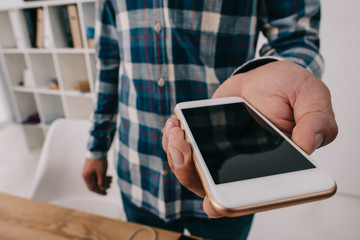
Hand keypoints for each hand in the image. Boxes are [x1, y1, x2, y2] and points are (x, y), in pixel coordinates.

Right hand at [82, 158, 111, 194]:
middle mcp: (86, 175)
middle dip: (103, 185)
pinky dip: (102, 176)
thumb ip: (101, 182)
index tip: (106, 193)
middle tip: (110, 185)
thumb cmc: (99, 161)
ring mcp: (88, 171)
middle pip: (94, 184)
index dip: (99, 191)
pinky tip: (109, 176)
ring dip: (104, 180)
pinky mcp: (91, 168)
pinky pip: (96, 175)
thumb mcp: (101, 173)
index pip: (92, 188)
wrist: (97, 149)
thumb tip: (102, 189)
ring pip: (96, 179)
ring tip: (111, 180)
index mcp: (87, 177)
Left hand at [162, 60, 337, 216]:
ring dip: (178, 157)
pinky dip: (172, 141)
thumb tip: (308, 146)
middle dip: (191, 173)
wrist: (265, 75)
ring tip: (176, 133)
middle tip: (184, 148)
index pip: (250, 196)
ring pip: (194, 171)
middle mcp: (245, 167)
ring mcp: (223, 154)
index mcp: (274, 167)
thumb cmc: (289, 89)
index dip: (229, 203)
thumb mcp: (311, 96)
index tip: (212, 198)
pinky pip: (185, 149)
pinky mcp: (207, 139)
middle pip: (213, 187)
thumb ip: (316, 121)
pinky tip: (175, 125)